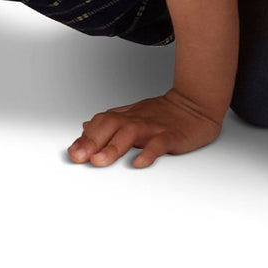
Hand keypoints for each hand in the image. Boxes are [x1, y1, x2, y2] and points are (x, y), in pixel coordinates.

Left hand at [68, 89, 222, 167]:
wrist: (194, 104)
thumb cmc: (163, 113)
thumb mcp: (132, 115)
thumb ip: (109, 123)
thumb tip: (86, 127)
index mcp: (126, 117)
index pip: (101, 123)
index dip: (85, 137)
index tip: (72, 152)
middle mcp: (136, 120)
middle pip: (110, 126)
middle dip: (92, 142)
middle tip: (78, 157)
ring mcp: (154, 127)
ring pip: (130, 134)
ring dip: (113, 147)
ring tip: (100, 161)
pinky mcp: (171, 135)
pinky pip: (159, 143)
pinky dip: (148, 152)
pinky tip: (138, 163)